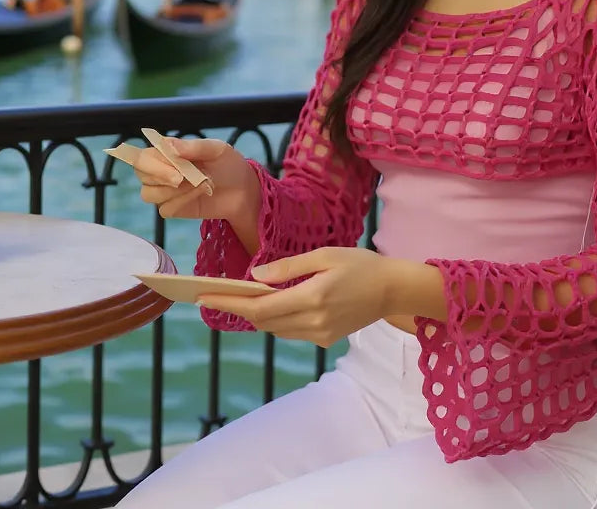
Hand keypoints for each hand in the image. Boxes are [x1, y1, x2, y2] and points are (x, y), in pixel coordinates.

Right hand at [132, 136, 258, 223]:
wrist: (243, 190)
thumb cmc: (228, 164)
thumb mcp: (216, 149)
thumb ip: (193, 147)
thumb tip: (168, 144)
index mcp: (166, 152)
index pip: (142, 156)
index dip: (152, 163)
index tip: (173, 166)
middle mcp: (161, 170)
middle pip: (142, 175)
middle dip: (162, 176)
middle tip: (183, 177)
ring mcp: (165, 191)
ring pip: (149, 194)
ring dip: (174, 190)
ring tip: (200, 182)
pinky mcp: (173, 208)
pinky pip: (165, 209)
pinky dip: (182, 201)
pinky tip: (199, 192)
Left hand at [195, 246, 389, 347]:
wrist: (393, 290)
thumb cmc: (360, 264)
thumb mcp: (324, 255)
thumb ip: (288, 268)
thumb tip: (255, 277)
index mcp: (312, 299)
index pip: (260, 308)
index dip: (229, 304)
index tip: (204, 297)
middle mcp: (313, 323)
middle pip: (263, 321)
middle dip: (237, 308)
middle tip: (212, 294)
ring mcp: (320, 336)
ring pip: (275, 329)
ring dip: (256, 315)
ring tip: (237, 297)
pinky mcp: (325, 340)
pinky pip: (291, 332)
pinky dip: (276, 319)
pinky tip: (272, 303)